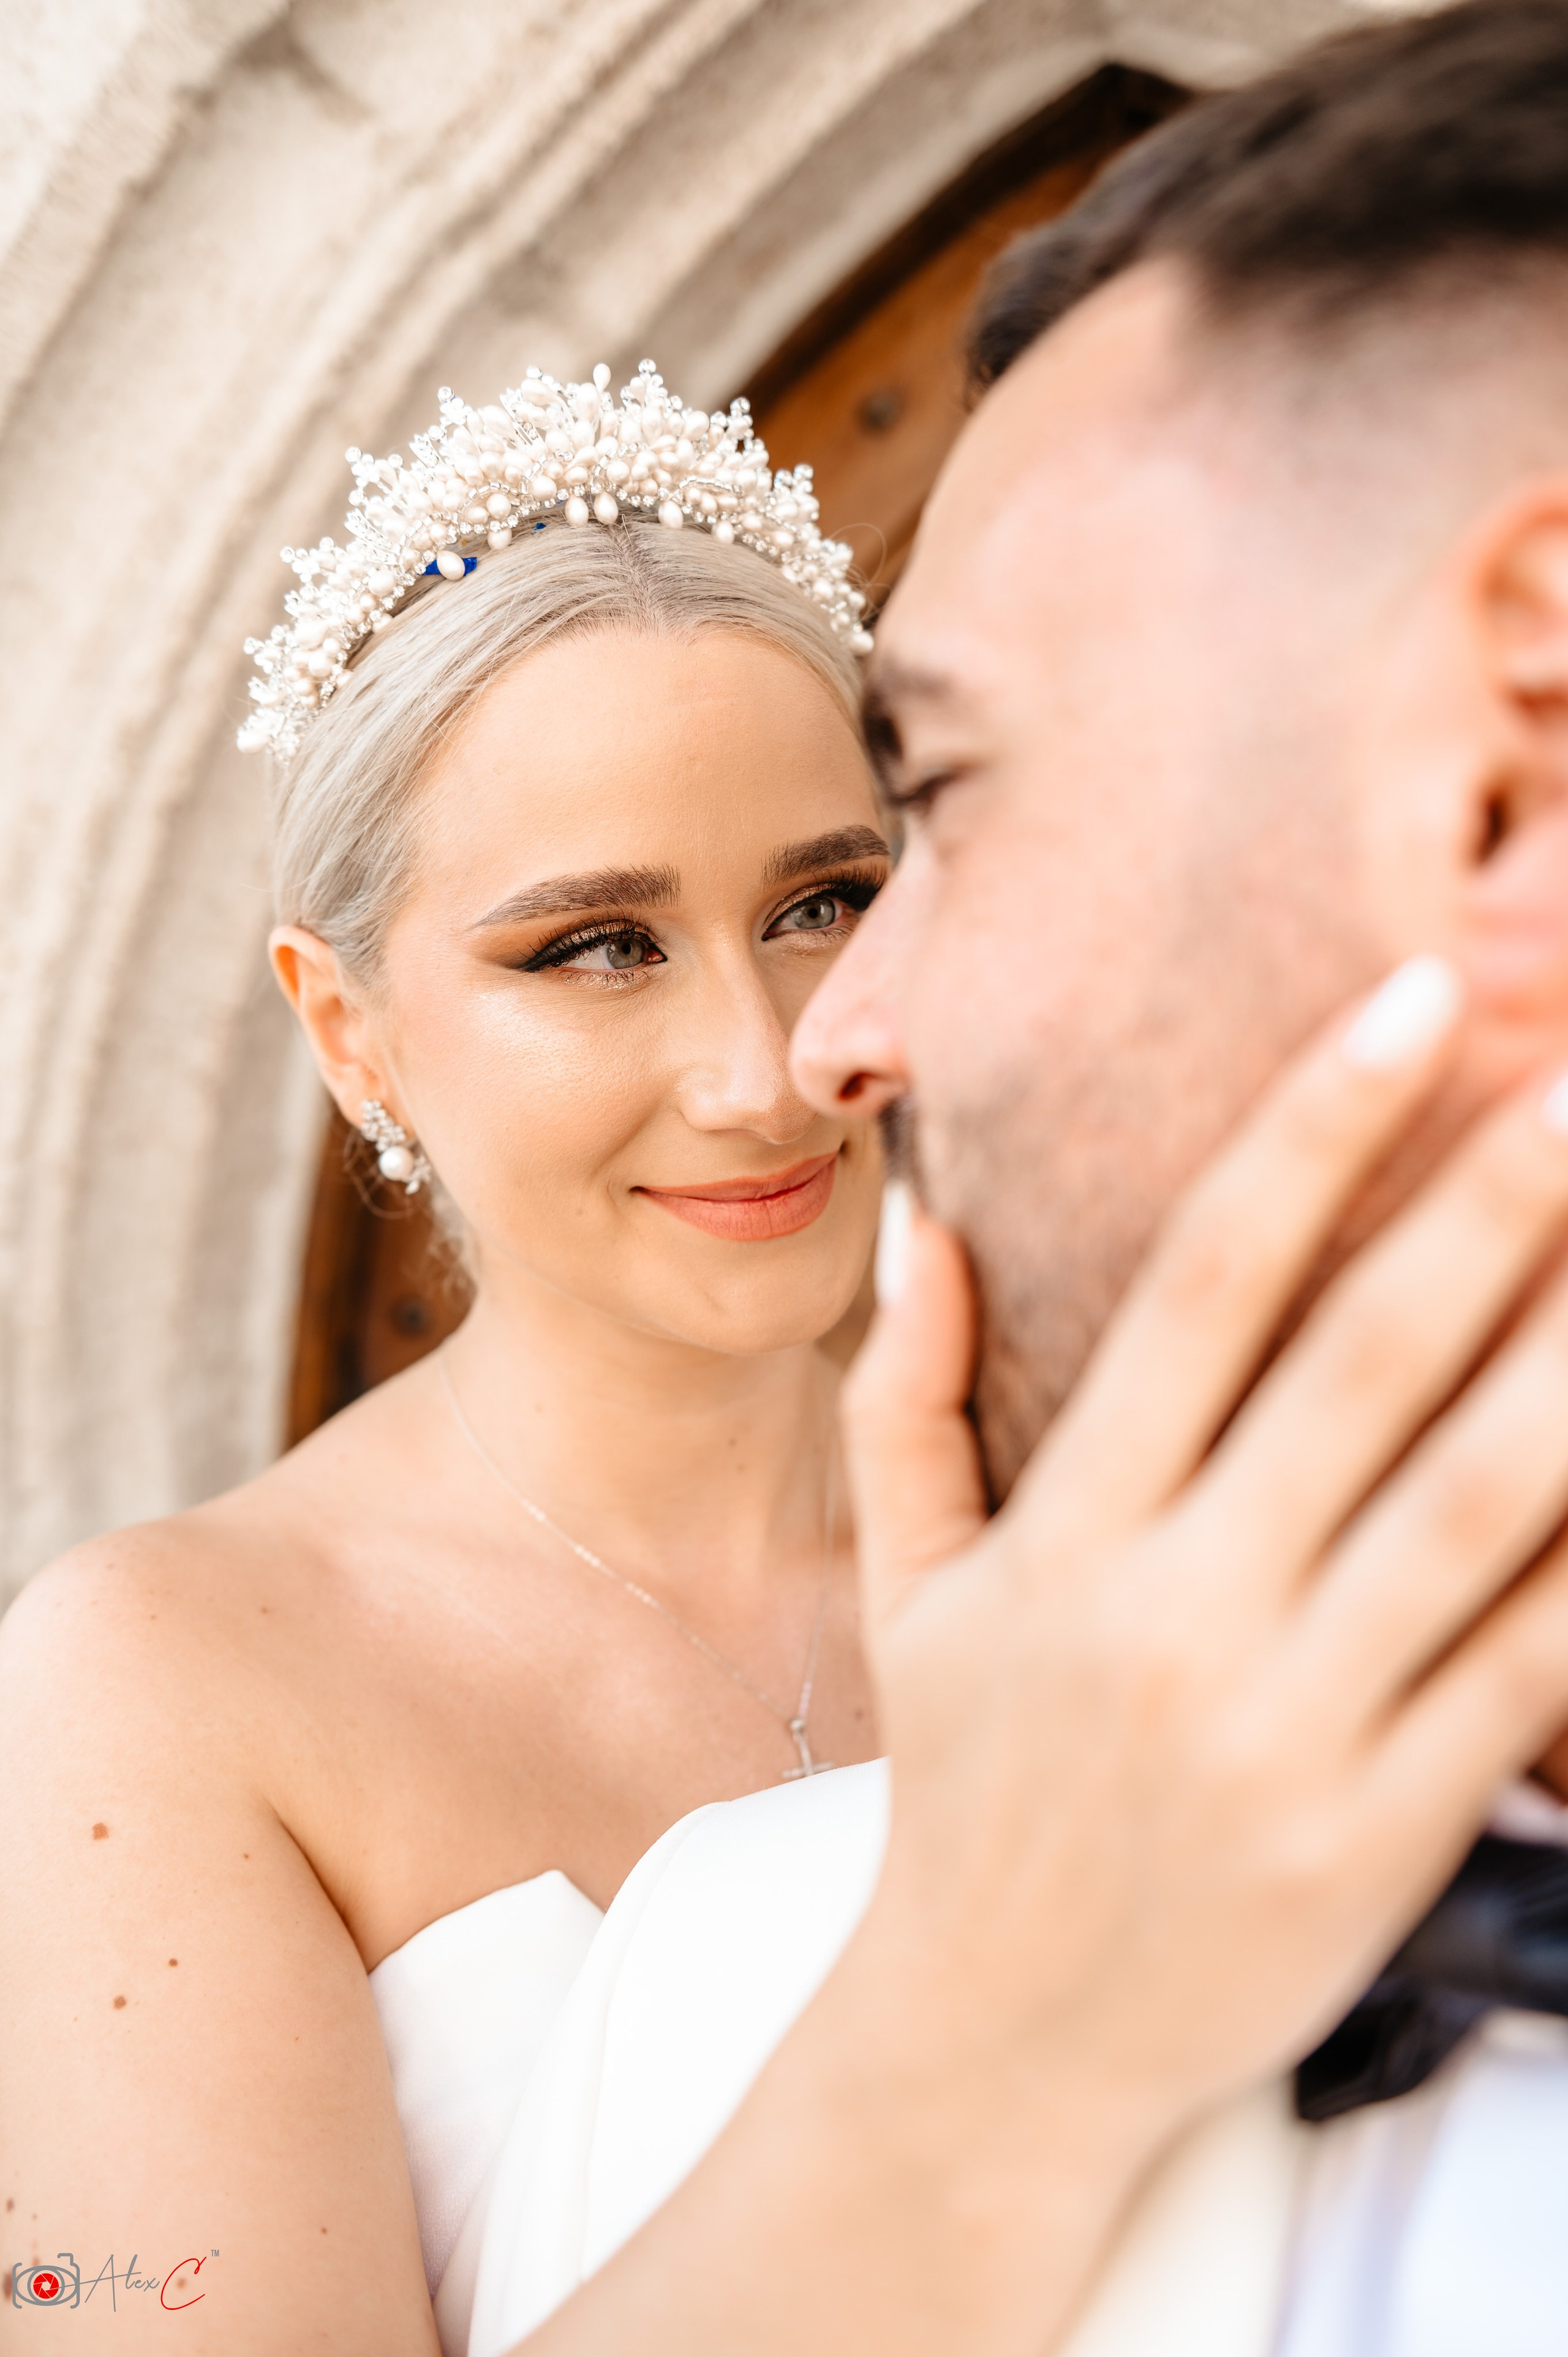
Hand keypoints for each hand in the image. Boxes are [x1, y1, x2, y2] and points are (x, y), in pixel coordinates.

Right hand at [842, 957, 1567, 2151]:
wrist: (999, 2045)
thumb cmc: (964, 1787)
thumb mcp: (904, 1592)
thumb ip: (904, 1398)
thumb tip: (933, 1214)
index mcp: (1071, 1532)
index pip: (1207, 1281)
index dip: (1317, 1128)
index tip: (1416, 1002)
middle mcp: (1180, 1611)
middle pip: (1366, 1364)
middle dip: (1498, 1200)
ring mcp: (1289, 1727)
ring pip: (1476, 1505)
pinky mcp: (1383, 1835)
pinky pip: (1526, 1669)